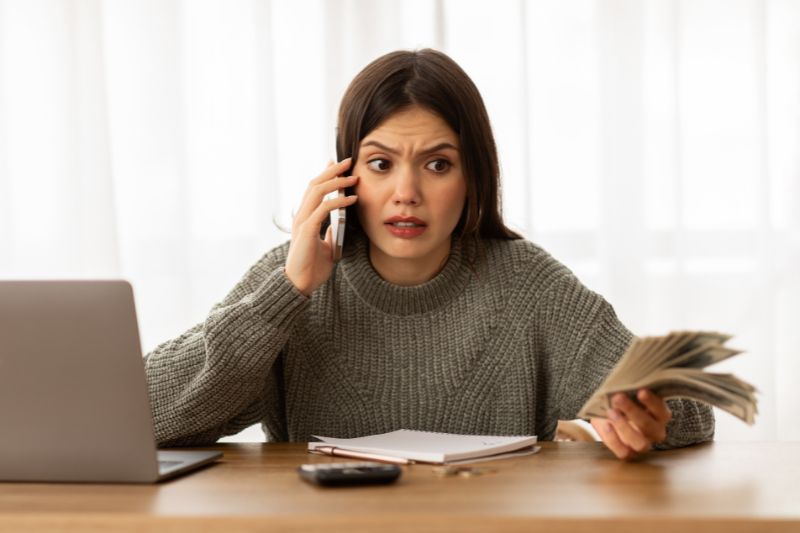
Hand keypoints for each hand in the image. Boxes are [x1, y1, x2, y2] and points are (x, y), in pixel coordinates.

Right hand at [284, 158, 358, 296]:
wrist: (301, 283)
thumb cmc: (312, 267)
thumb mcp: (326, 247)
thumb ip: (329, 234)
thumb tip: (335, 227)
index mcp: (305, 217)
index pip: (314, 189)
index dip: (326, 174)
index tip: (339, 164)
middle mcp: (301, 215)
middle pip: (315, 184)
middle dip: (332, 170)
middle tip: (348, 161)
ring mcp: (302, 221)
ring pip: (317, 191)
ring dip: (336, 181)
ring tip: (353, 177)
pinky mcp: (307, 230)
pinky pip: (324, 209)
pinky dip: (339, 201)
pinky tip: (352, 199)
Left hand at [591, 389, 671, 460]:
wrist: (606, 410)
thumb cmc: (622, 399)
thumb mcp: (628, 390)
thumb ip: (631, 388)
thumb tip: (629, 379)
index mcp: (660, 415)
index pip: (662, 411)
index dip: (652, 403)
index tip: (640, 391)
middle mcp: (655, 432)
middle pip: (650, 427)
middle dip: (633, 411)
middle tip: (618, 397)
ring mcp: (641, 445)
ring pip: (640, 444)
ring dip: (625, 427)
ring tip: (611, 412)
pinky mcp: (627, 453)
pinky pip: (623, 453)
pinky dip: (614, 440)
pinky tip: (606, 425)